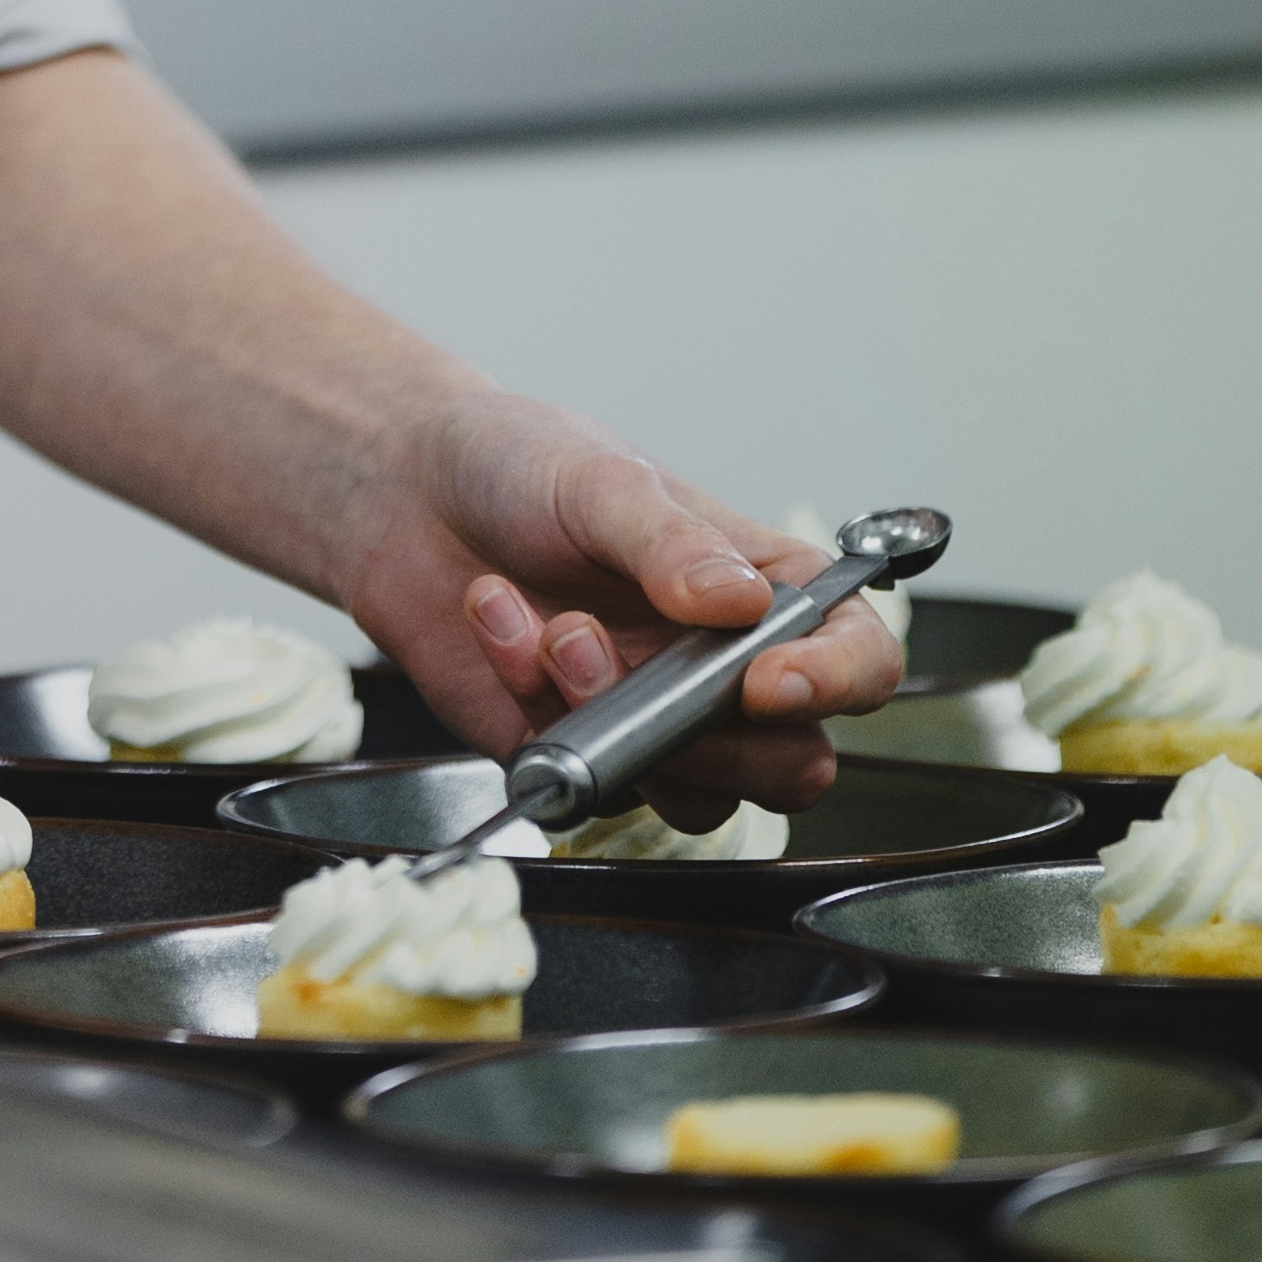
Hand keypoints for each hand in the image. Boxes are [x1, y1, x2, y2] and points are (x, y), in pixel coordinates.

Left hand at [353, 392, 908, 777]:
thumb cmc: (519, 464)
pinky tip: (496, 620)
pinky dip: (534, 705)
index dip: (837, 683)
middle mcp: (718, 668)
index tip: (767, 681)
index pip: (858, 658)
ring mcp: (652, 721)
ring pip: (693, 797)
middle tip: (638, 668)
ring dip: (616, 721)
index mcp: (760, 588)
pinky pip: (584, 780)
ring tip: (550, 628)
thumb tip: (739, 605)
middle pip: (792, 766)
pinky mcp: (577, 756)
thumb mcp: (598, 478)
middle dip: (717, 737)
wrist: (403, 491)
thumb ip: (668, 542)